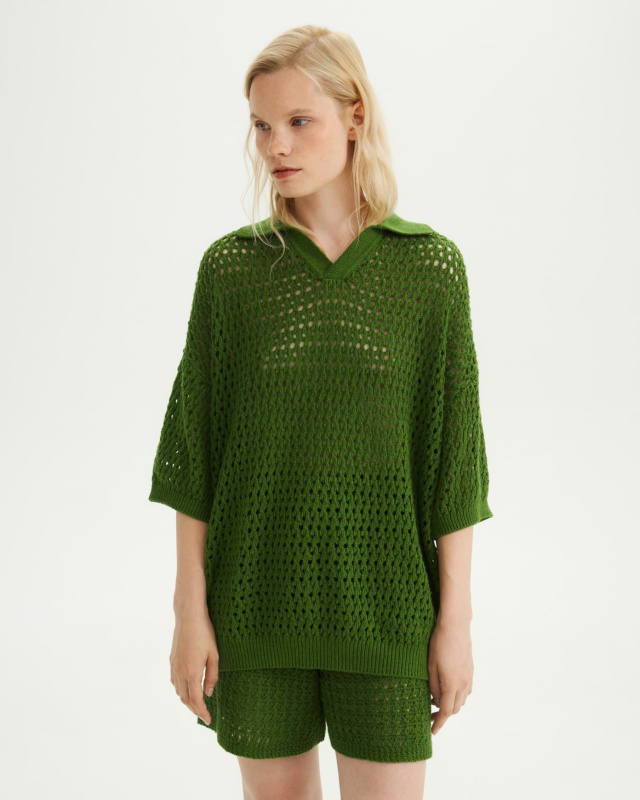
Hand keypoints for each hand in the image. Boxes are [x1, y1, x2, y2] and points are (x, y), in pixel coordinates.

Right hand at [169, 610, 218, 724]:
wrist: (188, 617)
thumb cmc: (205, 634)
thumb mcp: (214, 655)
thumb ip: (212, 677)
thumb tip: (209, 694)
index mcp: (192, 673)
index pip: (196, 701)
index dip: (202, 713)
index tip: (209, 720)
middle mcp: (180, 673)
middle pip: (185, 700)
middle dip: (195, 710)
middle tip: (204, 715)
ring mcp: (174, 667)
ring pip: (179, 692)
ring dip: (187, 701)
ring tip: (197, 704)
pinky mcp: (172, 661)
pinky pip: (175, 682)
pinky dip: (181, 691)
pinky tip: (188, 689)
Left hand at [427, 617, 473, 735]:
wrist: (456, 625)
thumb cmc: (439, 643)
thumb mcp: (430, 665)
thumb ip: (433, 686)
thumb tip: (435, 700)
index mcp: (452, 684)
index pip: (446, 711)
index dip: (439, 723)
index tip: (432, 731)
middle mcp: (463, 683)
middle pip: (455, 708)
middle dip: (443, 715)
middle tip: (430, 716)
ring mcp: (469, 676)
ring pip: (461, 700)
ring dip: (451, 705)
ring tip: (437, 703)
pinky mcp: (470, 669)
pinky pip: (466, 690)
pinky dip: (458, 696)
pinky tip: (449, 690)